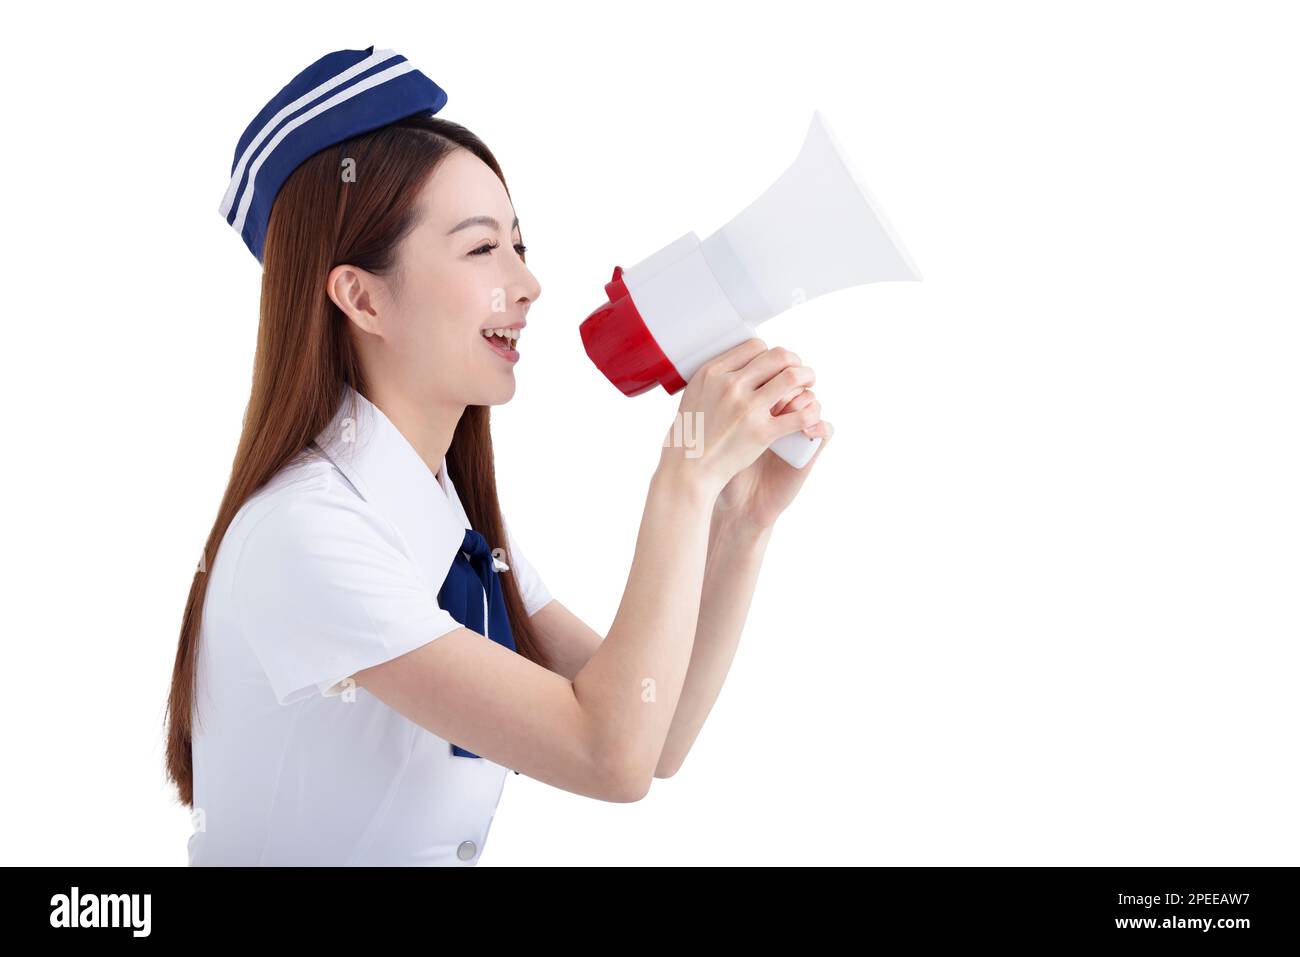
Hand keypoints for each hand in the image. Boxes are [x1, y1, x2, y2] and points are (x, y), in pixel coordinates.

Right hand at [658, 339, 821, 500]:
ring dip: (807, 378)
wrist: (688, 469)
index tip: (774, 365)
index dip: (770, 354)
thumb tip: (738, 365)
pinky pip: (799, 415)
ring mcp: (747, 409)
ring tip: (808, 385)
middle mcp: (730, 386)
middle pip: (777, 357)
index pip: (755, 346)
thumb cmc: (690, 436)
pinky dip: (811, 412)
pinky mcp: (761, 433)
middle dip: (794, 361)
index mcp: (713, 373)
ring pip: (792, 378)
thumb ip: (715, 378)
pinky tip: (811, 414)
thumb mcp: (694, 395)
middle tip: (798, 372)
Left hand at [713, 384, 831, 531]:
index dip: (765, 370)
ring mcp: (798, 430)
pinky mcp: (810, 450)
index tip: (751, 382)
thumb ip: (718, 407)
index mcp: (761, 402)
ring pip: (812, 399)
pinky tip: (805, 430)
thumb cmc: (723, 467)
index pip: (771, 371)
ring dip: (802, 400)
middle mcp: (782, 413)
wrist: (738, 503)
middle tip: (770, 397)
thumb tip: (713, 376)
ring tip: (784, 412)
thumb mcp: (718, 434)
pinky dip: (818, 425)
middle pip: (793, 379)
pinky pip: (826, 429)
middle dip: (786, 380)